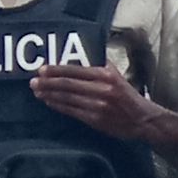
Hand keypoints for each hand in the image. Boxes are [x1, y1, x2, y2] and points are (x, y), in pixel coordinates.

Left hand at [23, 58, 148, 138]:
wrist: (143, 120)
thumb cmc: (129, 97)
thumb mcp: (118, 76)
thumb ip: (101, 67)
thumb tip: (84, 57)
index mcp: (106, 76)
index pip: (75, 70)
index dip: (56, 70)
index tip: (42, 69)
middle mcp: (101, 90)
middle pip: (68, 85)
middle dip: (47, 83)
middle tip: (33, 82)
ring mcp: (98, 106)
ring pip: (67, 98)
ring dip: (49, 95)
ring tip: (37, 92)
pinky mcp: (96, 120)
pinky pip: (72, 111)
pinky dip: (58, 106)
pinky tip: (49, 102)